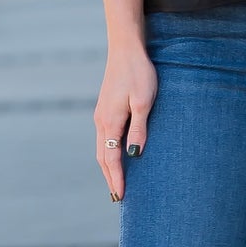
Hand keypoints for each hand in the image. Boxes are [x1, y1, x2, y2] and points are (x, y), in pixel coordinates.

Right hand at [95, 41, 157, 199]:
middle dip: (110, 178)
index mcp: (110, 121)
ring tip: (116, 183)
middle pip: (103, 157)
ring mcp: (101, 114)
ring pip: (101, 148)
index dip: (117, 178)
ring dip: (107, 167)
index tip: (121, 196)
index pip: (112, 158)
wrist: (125, 49)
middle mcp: (101, 121)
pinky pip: (104, 138)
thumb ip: (139, 128)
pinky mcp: (104, 108)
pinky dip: (108, 153)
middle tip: (117, 198)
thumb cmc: (139, 73)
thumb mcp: (144, 101)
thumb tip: (134, 154)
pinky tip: (115, 156)